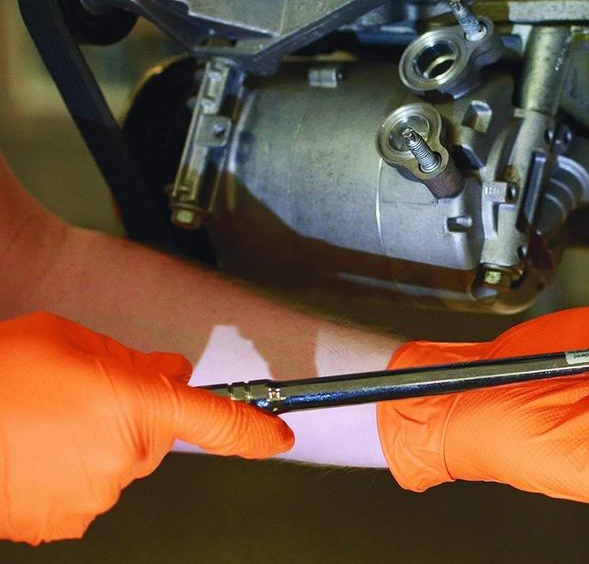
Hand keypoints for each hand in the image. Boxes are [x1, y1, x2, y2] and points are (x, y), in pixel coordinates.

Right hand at [0, 312, 293, 544]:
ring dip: (96, 445)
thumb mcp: (70, 341)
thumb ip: (133, 359)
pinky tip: (34, 451)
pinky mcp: (65, 522)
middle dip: (131, 414)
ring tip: (43, 424)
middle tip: (80, 398)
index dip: (255, 430)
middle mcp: (126, 457)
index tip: (279, 436)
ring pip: (119, 464)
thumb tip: (169, 371)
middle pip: (155, 435)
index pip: (219, 421)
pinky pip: (87, 491)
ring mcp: (95, 496)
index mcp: (137, 405)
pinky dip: (70, 473)